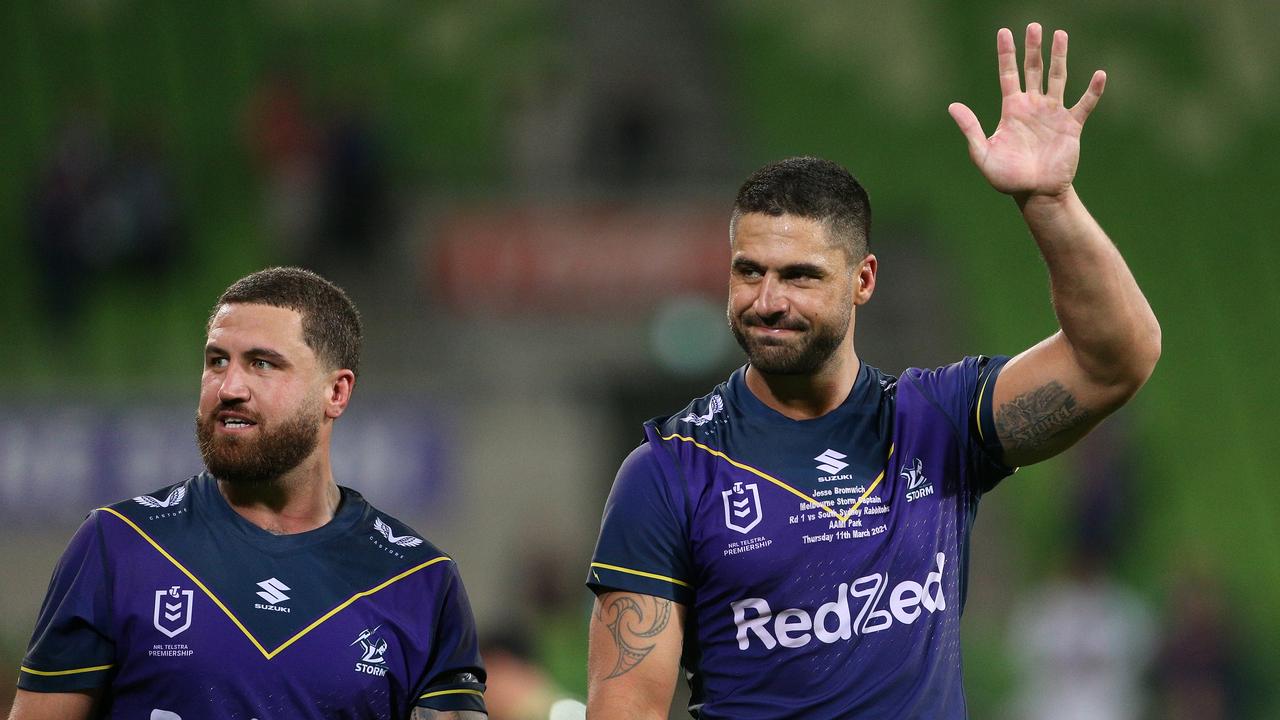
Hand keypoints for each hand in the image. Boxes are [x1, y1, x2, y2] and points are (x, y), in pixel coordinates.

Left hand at [948, 23, 1104, 200]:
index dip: (1006, 54)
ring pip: (1058, 78)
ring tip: (1060, 34)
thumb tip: (953, 106)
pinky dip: (1092, 91)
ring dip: (1059, 57)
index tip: (1004, 32)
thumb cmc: (1007, 177)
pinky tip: (1099, 75)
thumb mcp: (982, 154)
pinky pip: (1084, 104)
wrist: (1035, 194)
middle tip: (1033, 26)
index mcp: (1012, 109)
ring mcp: (1053, 113)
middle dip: (1033, 48)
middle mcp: (1033, 106)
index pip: (1008, 74)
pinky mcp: (1071, 125)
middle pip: (1033, 69)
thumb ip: (970, 129)